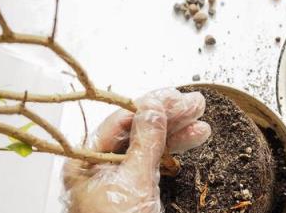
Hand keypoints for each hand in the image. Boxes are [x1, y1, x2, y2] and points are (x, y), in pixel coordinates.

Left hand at [62, 88, 211, 212]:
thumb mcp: (134, 183)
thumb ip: (145, 143)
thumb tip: (153, 108)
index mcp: (84, 162)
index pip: (118, 121)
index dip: (149, 105)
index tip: (174, 96)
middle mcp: (99, 166)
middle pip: (136, 130)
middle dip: (168, 116)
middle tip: (194, 104)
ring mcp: (118, 178)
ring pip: (148, 145)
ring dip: (176, 132)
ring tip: (201, 121)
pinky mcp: (134, 189)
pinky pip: (153, 162)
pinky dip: (174, 151)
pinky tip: (192, 139)